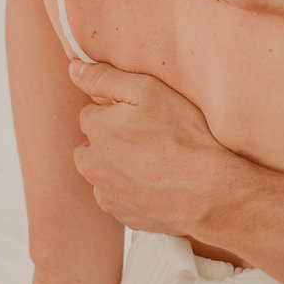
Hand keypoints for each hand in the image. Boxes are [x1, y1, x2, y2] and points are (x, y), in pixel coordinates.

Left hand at [70, 60, 259, 244]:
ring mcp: (106, 193)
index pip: (92, 113)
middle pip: (93, 145)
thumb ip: (106, 78)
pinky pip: (119, 197)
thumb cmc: (183, 138)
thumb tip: (74, 68)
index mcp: (96, 130)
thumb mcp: (148, 91)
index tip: (143, 117)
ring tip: (156, 163)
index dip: (118, 112)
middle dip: (112, 141)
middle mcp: (92, 164)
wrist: (209, 192)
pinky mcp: (122, 215)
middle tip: (150, 139)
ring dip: (120, 167)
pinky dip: (132, 190)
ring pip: (105, 173)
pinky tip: (158, 183)